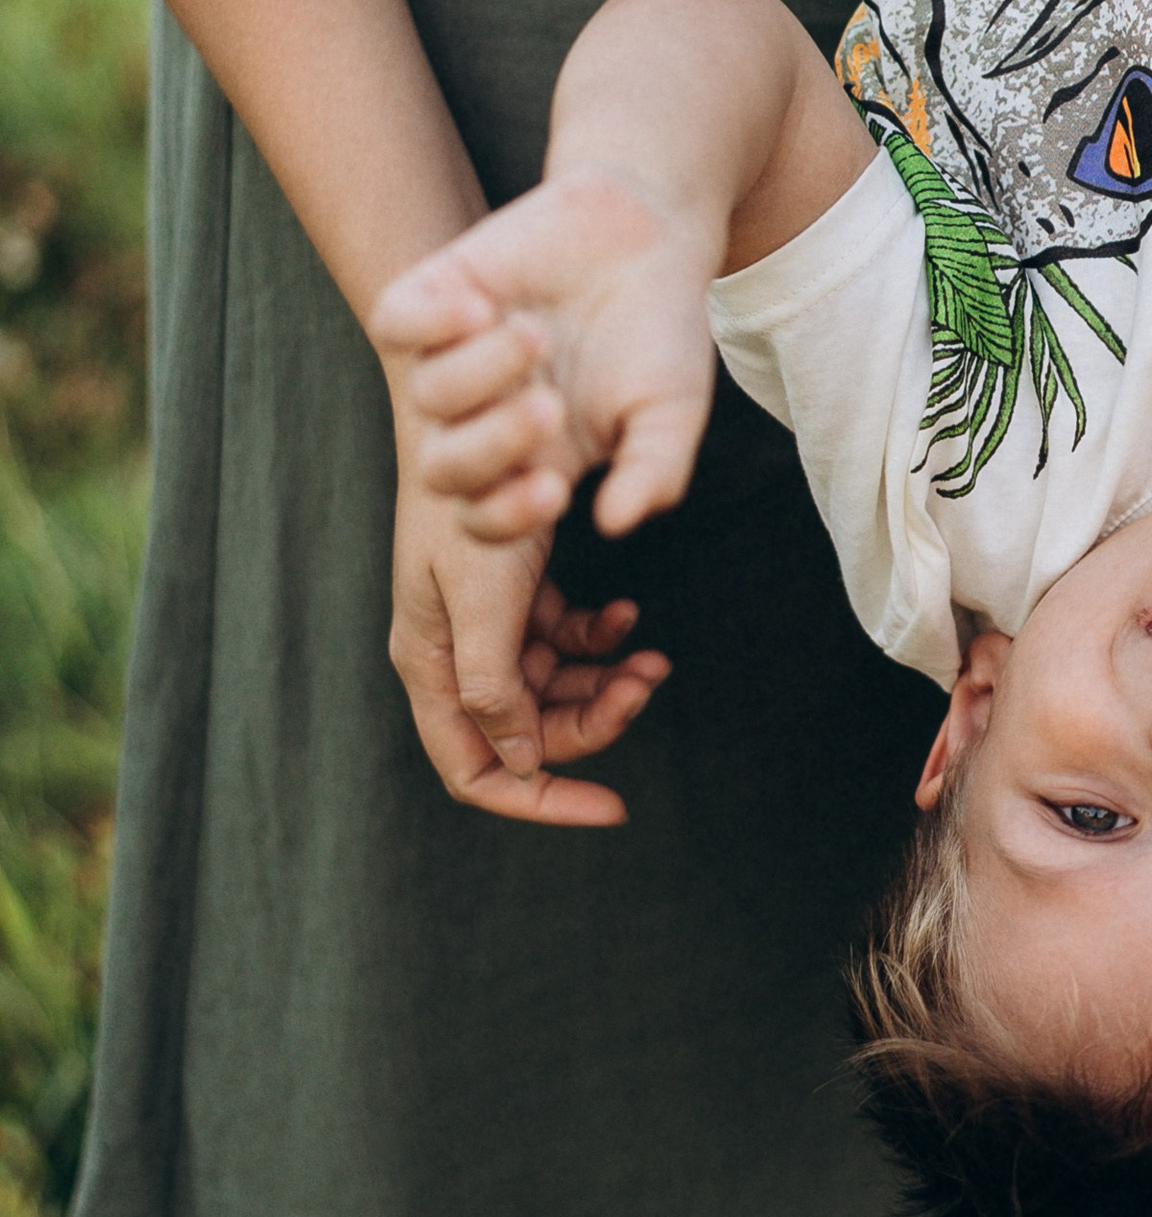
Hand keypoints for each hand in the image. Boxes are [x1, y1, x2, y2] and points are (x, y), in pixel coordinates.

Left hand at [370, 171, 720, 545]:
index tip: (557, 490)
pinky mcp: (435, 293)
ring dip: (483, 371)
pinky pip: (395, 324)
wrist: (650, 231)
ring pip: (428, 394)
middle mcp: (481, 415)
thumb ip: (654, 473)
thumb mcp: (673, 413)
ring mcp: (451, 354)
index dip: (506, 517)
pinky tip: (483, 307)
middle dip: (493, 446)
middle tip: (550, 409)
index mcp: (532, 460)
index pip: (485, 518)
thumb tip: (614, 522)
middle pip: (443, 469)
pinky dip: (430, 323)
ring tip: (538, 335)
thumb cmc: (660, 334)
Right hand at [387, 474, 669, 827]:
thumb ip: (492, 685)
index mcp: (434, 663)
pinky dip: (599, 635)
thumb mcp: (481, 599)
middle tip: (648, 683)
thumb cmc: (471, 498)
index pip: (477, 769)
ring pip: (552, 685)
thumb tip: (519, 761)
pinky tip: (628, 615)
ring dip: (604, 680)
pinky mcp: (517, 583)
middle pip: (526, 731)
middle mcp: (455, 648)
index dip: (542, 799)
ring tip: (652, 657)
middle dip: (591, 721)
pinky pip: (564, 635)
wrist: (480, 408)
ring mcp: (487, 616)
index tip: (615, 807)